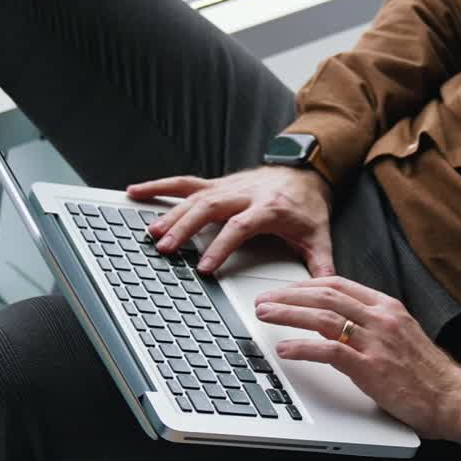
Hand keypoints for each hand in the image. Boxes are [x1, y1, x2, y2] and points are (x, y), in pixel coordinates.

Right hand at [126, 165, 333, 276]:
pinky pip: (184, 184)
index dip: (221, 245)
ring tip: (151, 233)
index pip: (240, 226)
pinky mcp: (217, 184)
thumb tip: (325, 290)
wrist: (306, 171)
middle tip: (166, 250)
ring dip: (170, 214)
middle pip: (210, 208)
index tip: (204, 267)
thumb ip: (320, 264)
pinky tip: (135, 192)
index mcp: (269, 208)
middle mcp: (244, 193)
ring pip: (194, 196)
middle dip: (186, 228)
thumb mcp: (318, 235)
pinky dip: (159, 187)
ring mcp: (227, 187)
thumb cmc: (308, 205)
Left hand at [255, 276, 460, 447]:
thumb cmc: (428, 373)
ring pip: (323, 316)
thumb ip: (372, 325)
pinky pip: (329, 350)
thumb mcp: (401, 336)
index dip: (306, 285)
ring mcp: (376, 342)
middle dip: (289, 294)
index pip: (339, 284)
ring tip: (265, 315)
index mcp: (388, 307)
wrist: (454, 398)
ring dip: (288, 313)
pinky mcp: (371, 368)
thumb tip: (335, 322)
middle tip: (264, 300)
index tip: (284, 289)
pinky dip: (302, 347)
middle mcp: (381, 318)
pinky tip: (284, 348)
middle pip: (325, 294)